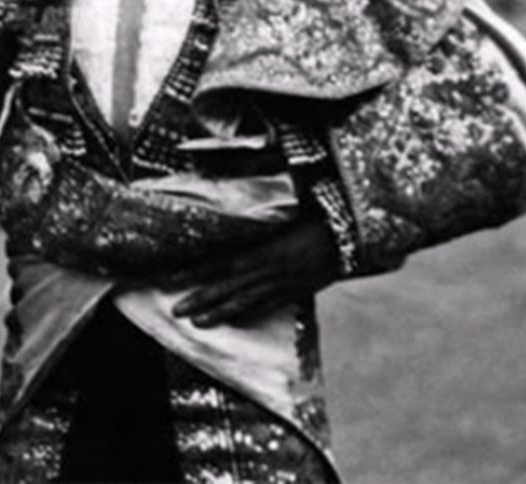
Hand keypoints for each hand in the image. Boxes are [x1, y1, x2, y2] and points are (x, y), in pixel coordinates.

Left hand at [160, 219, 339, 327]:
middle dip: (201, 299)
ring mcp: (284, 283)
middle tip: (175, 311)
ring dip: (220, 313)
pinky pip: (270, 306)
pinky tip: (235, 321)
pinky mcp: (298, 291)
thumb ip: (262, 214)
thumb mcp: (288, 211)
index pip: (222, 263)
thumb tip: (235, 200)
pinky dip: (251, 314)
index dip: (195, 272)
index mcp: (265, 248)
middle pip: (229, 287)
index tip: (171, 279)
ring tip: (198, 324)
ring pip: (246, 302)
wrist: (354, 235)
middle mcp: (271, 269)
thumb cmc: (320, 216)